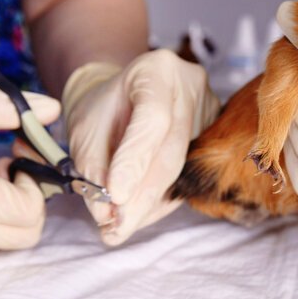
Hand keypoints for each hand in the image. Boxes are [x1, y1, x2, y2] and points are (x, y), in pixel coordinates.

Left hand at [62, 49, 219, 244]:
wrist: (123, 97)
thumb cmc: (102, 110)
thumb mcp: (84, 131)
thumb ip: (92, 168)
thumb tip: (106, 213)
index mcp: (157, 70)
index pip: (152, 119)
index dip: (135, 161)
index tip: (115, 198)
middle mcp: (190, 85)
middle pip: (171, 150)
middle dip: (142, 195)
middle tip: (116, 228)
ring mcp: (208, 109)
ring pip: (181, 168)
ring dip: (150, 203)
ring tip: (121, 227)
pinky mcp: (213, 133)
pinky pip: (189, 174)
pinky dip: (161, 199)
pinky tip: (141, 213)